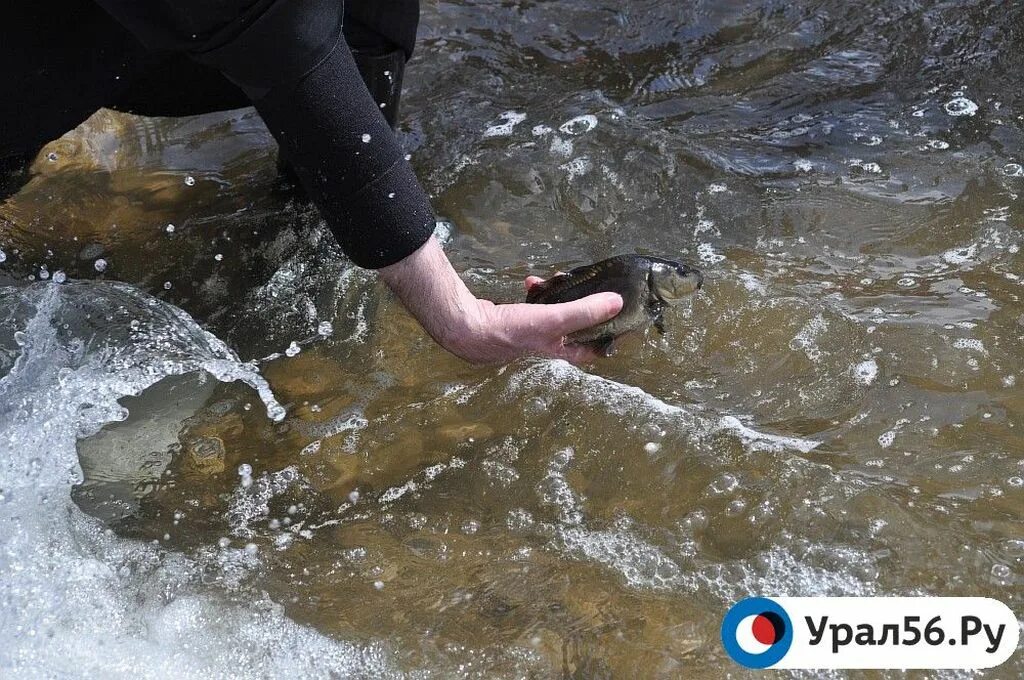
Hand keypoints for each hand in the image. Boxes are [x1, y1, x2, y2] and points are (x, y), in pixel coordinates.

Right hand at [378, 237, 621, 364]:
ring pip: (552, 313)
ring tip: (553, 280)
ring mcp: (527, 333)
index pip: (592, 350)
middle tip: (588, 289)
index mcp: (557, 351)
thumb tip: (617, 303)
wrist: (464, 327)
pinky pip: (533, 305)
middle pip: (573, 328)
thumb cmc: (508, 331)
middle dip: (580, 307)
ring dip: (557, 296)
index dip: (608, 338)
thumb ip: (584, 311)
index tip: (621, 321)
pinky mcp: (511, 320)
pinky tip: (530, 282)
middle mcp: (544, 345)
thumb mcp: (552, 320)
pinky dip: (536, 293)